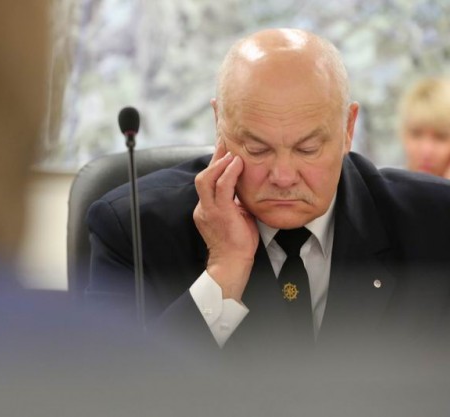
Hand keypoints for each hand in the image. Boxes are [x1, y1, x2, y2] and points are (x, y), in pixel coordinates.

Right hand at [193, 142, 259, 301]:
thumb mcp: (237, 215)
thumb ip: (236, 200)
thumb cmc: (238, 242)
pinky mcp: (219, 213)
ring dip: (220, 162)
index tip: (225, 144)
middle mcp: (203, 207)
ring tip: (232, 150)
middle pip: (203, 175)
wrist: (233, 263)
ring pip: (206, 179)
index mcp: (206, 207)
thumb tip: (246, 185)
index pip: (209, 179)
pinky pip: (221, 188)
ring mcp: (208, 210)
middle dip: (214, 155)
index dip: (216, 161)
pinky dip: (229, 173)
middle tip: (225, 138)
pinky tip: (237, 163)